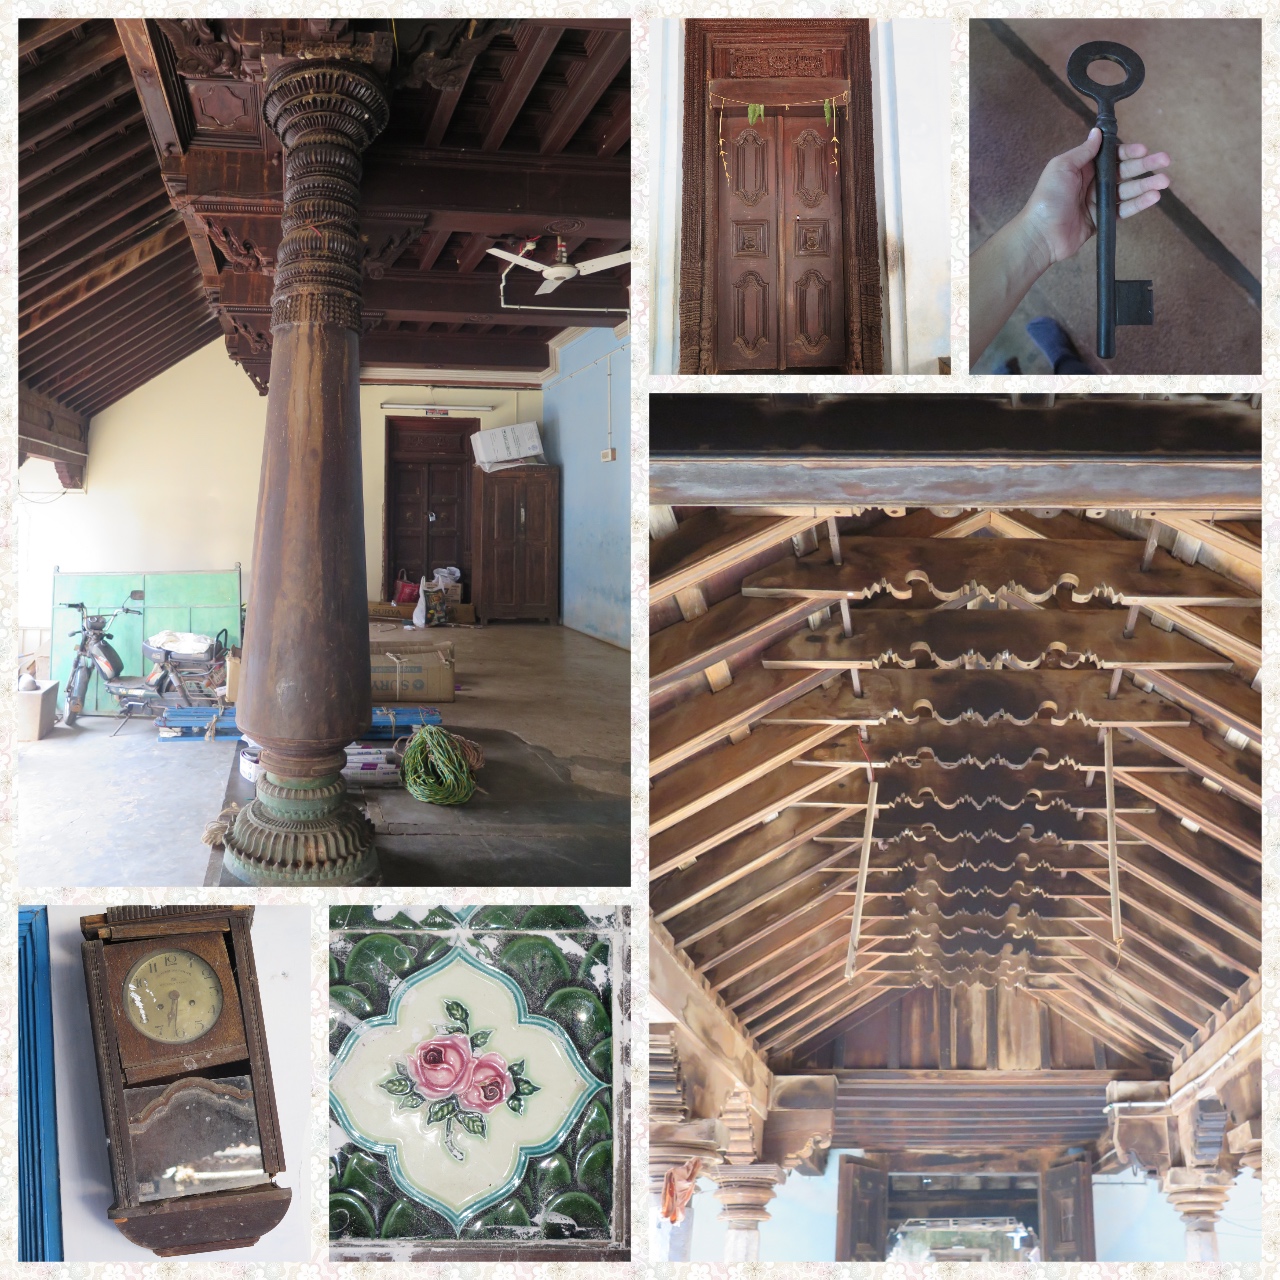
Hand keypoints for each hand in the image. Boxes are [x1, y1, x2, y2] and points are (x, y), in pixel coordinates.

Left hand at [1017, 127, 1170, 268]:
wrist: (1040, 235)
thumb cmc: (1047, 199)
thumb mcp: (1062, 167)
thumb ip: (1083, 151)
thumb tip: (1097, 132)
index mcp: (1083, 167)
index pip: (1112, 155)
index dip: (1129, 151)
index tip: (1143, 149)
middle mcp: (1092, 182)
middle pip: (1124, 170)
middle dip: (1145, 165)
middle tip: (1165, 160)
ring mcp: (1098, 201)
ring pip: (1128, 190)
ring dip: (1147, 184)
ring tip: (1164, 181)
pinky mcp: (1102, 219)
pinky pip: (1124, 209)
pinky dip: (1139, 203)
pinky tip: (1153, 197)